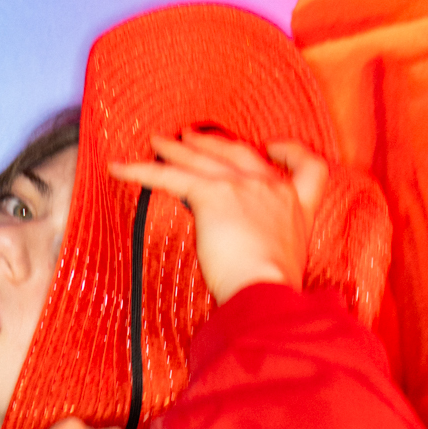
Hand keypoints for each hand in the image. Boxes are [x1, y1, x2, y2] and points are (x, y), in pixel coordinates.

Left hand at [108, 132, 327, 304]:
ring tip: (156, 141)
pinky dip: (140, 171)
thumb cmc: (274, 290)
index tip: (273, 147)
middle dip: (213, 142)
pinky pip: (169, 176)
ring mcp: (243, 186)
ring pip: (202, 158)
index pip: (309, 167)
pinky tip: (118, 168)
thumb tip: (244, 251)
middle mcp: (273, 188)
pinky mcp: (213, 194)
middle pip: (238, 153)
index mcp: (298, 205)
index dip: (290, 152)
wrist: (268, 291)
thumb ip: (269, 244)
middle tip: (190, 136)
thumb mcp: (283, 260)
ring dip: (175, 149)